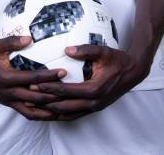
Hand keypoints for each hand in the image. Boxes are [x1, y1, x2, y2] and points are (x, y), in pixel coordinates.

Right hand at [0, 35, 66, 120]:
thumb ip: (13, 41)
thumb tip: (30, 38)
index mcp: (5, 77)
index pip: (32, 79)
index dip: (48, 77)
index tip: (63, 72)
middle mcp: (7, 92)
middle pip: (35, 97)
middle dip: (53, 95)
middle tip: (69, 91)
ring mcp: (7, 100)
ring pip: (31, 110)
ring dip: (47, 110)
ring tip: (64, 108)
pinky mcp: (8, 103)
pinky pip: (25, 112)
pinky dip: (38, 114)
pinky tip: (50, 113)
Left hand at [29, 44, 151, 120]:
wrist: (134, 72)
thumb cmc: (118, 60)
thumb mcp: (103, 51)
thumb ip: (85, 50)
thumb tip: (67, 49)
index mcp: (94, 89)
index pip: (67, 91)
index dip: (50, 88)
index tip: (36, 83)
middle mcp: (93, 102)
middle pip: (64, 107)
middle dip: (46, 102)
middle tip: (29, 97)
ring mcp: (94, 108)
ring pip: (68, 114)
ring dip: (51, 111)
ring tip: (36, 107)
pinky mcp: (95, 108)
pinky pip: (75, 114)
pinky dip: (62, 113)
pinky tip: (51, 109)